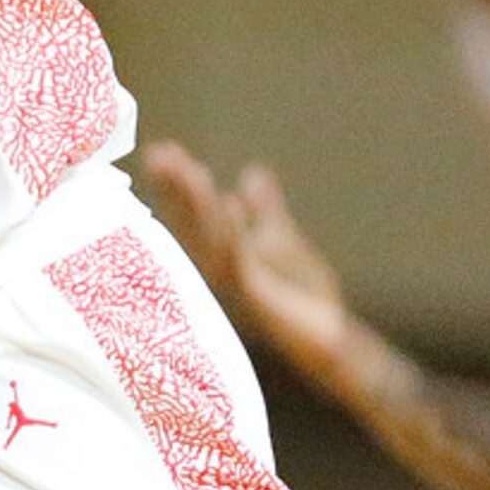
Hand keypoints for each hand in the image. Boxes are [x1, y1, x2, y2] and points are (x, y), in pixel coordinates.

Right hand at [141, 141, 356, 376]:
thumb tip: (251, 173)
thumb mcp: (282, 240)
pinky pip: (239, 261)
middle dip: (177, 188)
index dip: (179, 183)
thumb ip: (264, 210)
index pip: (196, 213)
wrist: (331, 339)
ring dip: (198, 204)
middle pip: (194, 222)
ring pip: (212, 237)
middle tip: (158, 154)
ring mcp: (237, 283)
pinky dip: (231, 233)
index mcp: (225, 252)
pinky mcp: (257, 299)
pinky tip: (225, 205)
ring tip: (187, 170)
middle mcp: (222, 267)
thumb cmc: (303, 297)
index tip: (163, 151)